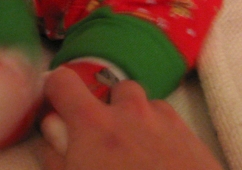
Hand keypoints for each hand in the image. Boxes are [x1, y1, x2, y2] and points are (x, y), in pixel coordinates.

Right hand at [38, 67, 222, 169]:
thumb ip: (55, 159)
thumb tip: (50, 137)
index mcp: (92, 123)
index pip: (62, 81)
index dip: (55, 90)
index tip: (56, 107)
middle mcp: (129, 111)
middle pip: (113, 89)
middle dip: (107, 109)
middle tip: (105, 144)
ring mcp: (164, 120)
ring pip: (146, 105)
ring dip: (137, 121)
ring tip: (137, 156)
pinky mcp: (191, 135)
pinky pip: (170, 122)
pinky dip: (162, 135)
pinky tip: (163, 163)